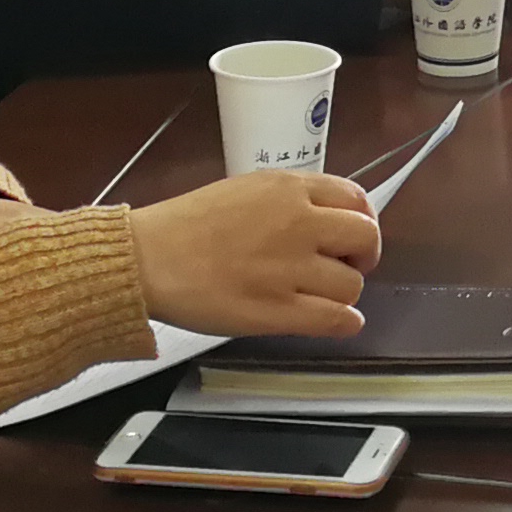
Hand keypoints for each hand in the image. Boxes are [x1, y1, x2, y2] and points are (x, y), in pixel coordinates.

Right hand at [125, 167, 380, 339]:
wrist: (146, 259)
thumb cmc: (185, 225)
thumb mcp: (245, 190)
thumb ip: (288, 201)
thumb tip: (323, 221)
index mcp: (289, 189)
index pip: (356, 199)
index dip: (362, 221)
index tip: (351, 238)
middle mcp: (299, 224)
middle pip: (365, 238)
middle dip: (363, 255)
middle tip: (345, 267)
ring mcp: (291, 269)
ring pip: (352, 284)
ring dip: (344, 292)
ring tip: (322, 297)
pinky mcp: (279, 311)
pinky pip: (336, 319)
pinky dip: (346, 322)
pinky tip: (340, 322)